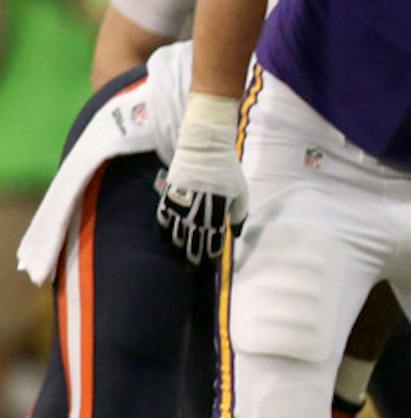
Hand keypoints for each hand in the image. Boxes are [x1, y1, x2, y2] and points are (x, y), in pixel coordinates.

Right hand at [156, 93, 247, 263]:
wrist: (204, 148)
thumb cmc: (227, 170)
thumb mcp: (241, 192)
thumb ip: (240, 214)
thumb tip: (237, 233)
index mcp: (218, 212)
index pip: (213, 242)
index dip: (211, 255)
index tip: (211, 263)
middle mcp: (198, 213)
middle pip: (194, 243)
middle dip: (194, 258)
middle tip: (194, 270)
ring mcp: (181, 206)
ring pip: (177, 236)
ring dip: (180, 248)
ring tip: (182, 258)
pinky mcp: (168, 197)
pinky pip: (163, 220)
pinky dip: (164, 232)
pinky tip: (167, 240)